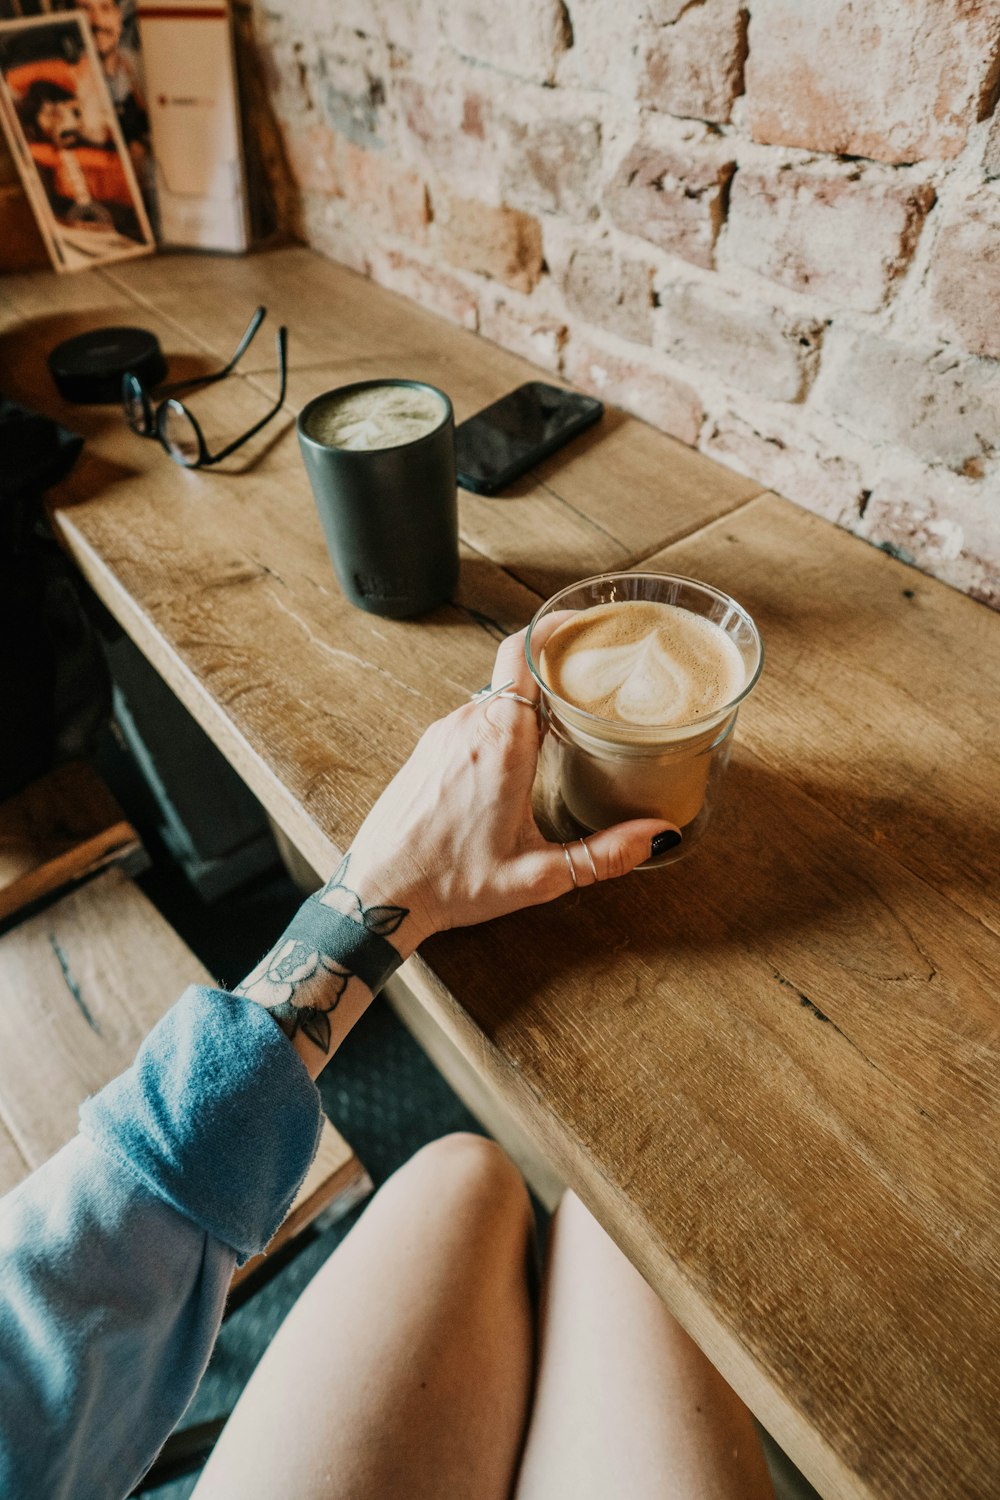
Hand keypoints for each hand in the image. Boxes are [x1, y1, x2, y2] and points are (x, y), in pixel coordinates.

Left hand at [344, 624, 678, 950]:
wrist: (377, 895)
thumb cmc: (451, 884)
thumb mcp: (538, 876)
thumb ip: (603, 854)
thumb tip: (660, 836)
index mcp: (502, 742)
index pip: (522, 654)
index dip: (552, 628)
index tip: (583, 623)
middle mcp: (467, 726)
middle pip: (515, 674)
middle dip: (555, 674)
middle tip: (593, 683)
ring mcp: (441, 735)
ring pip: (493, 699)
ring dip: (527, 706)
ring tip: (564, 723)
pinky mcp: (425, 751)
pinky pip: (470, 720)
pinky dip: (500, 727)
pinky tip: (518, 758)